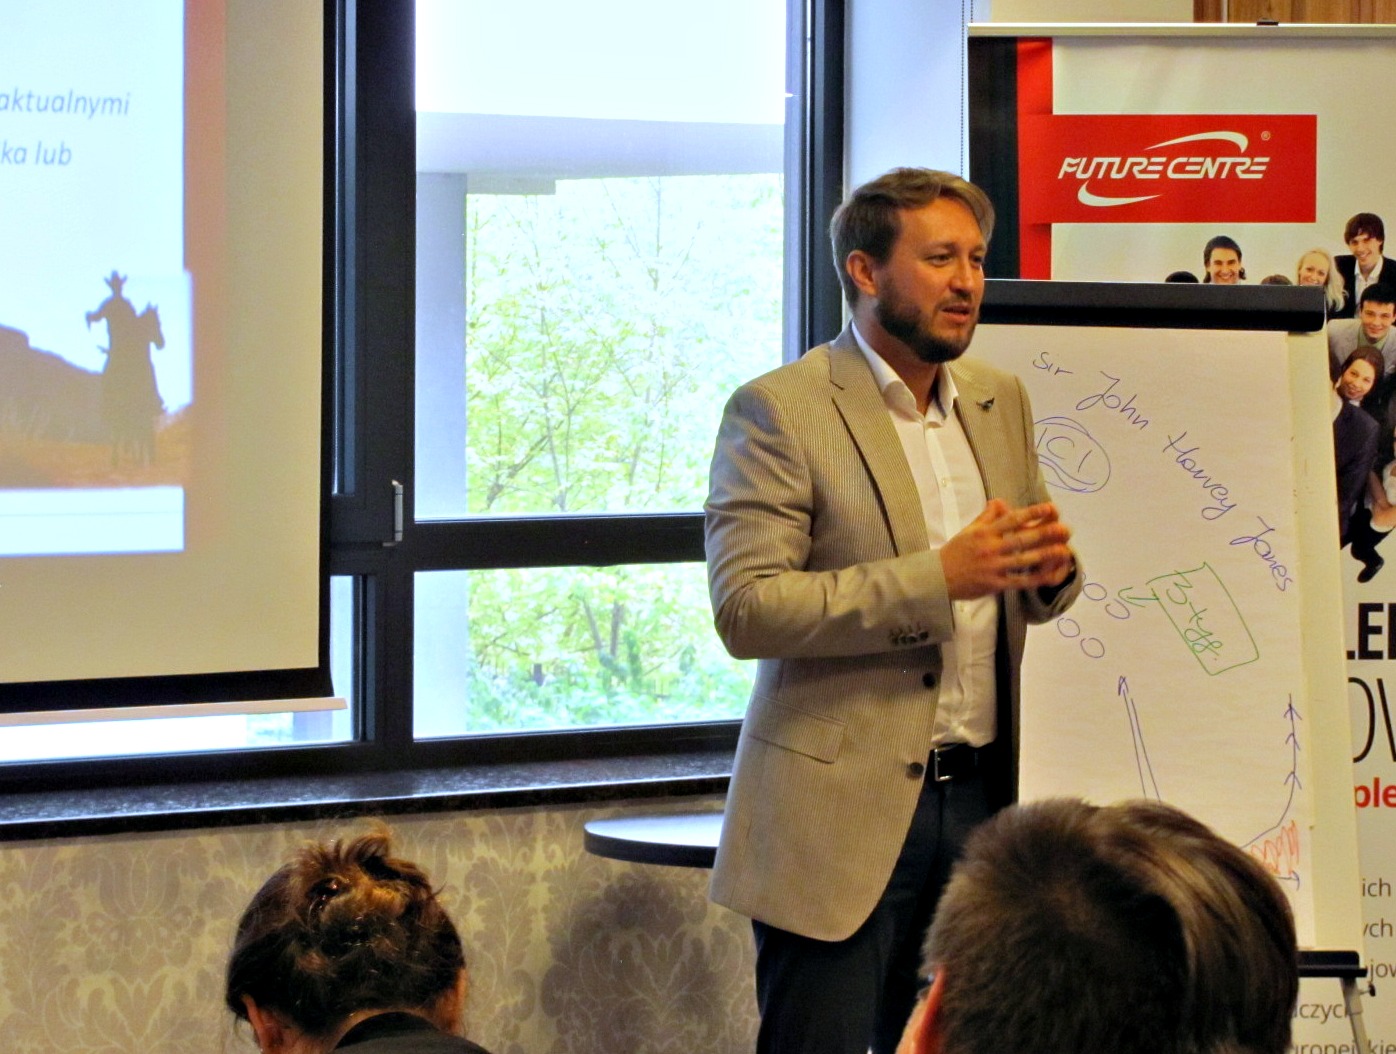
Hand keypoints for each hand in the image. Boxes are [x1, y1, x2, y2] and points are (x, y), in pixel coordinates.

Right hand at [941, 499, 1074, 599]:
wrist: (937, 577)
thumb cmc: (954, 552)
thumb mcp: (968, 531)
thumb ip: (986, 517)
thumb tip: (999, 502)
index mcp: (984, 533)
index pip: (1012, 519)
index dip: (1032, 513)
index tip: (1050, 508)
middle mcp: (990, 548)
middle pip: (1021, 539)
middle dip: (1045, 533)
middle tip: (1065, 529)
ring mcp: (993, 567)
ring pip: (1023, 560)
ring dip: (1045, 555)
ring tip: (1064, 550)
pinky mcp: (994, 584)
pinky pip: (1018, 581)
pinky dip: (1035, 579)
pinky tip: (1050, 575)